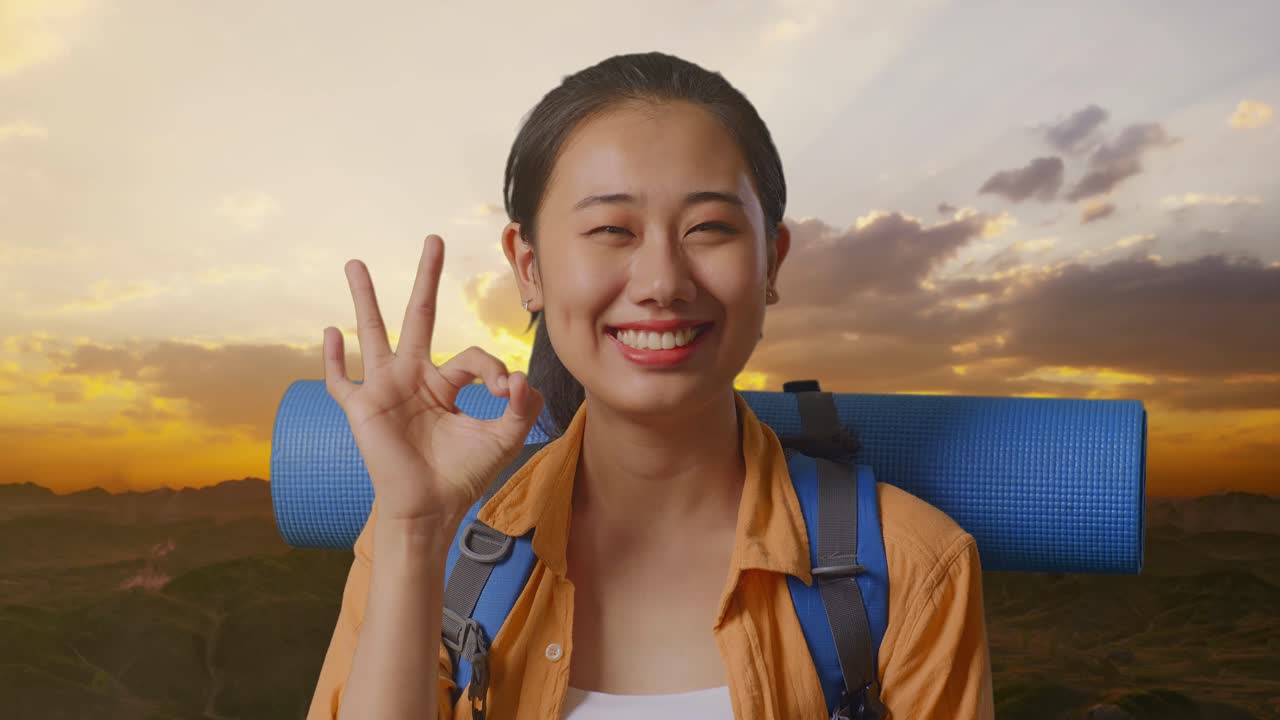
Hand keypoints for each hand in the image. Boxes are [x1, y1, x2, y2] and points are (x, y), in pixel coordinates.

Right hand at [322, 234, 544, 525]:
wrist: (429, 509)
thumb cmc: (463, 476)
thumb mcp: (504, 439)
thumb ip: (521, 408)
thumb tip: (520, 376)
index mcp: (447, 383)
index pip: (472, 357)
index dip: (494, 369)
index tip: (507, 391)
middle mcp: (414, 377)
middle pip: (420, 317)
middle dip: (426, 279)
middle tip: (433, 240)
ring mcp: (385, 389)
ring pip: (373, 333)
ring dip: (365, 298)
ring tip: (356, 263)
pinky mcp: (362, 409)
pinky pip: (341, 381)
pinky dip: (333, 360)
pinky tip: (330, 334)